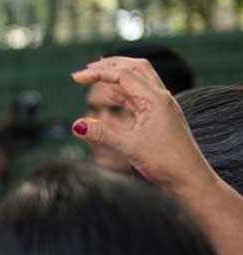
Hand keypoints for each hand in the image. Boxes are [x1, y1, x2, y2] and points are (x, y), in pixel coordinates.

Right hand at [71, 57, 214, 193]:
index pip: (122, 75)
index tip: (75, 78)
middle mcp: (161, 97)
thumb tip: (76, 125)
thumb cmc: (165, 162)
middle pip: (135, 67)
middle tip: (86, 69)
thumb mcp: (129, 147)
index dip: (97, 74)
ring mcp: (162, 106)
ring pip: (140, 78)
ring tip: (97, 76)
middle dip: (110, 65)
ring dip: (118, 74)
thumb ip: (102, 134)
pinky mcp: (160, 117)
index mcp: (155, 99)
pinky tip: (113, 96)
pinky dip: (125, 91)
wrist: (190, 179)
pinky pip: (141, 95)